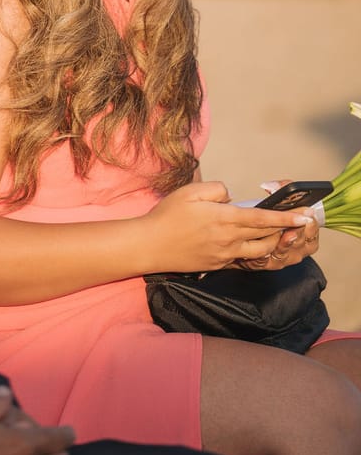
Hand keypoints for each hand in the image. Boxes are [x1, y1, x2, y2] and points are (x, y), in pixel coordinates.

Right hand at [144, 181, 316, 272]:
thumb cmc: (168, 215)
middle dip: (285, 230)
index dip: (285, 218)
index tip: (304, 216)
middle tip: (296, 223)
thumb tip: (231, 196)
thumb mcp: (190, 191)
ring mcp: (224, 255)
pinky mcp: (218, 265)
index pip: (262, 219)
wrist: (150, 245)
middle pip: (266, 237)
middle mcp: (229, 240)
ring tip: (275, 233)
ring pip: (259, 252)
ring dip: (271, 243)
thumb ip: (216, 189)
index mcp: (224, 219)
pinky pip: (242, 259)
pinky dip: (252, 251)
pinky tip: (248, 242)